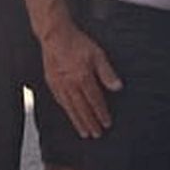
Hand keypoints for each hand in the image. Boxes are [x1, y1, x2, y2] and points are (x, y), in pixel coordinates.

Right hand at [40, 22, 122, 138]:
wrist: (55, 35)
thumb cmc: (78, 43)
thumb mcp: (98, 54)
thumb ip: (107, 73)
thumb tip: (117, 87)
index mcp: (83, 77)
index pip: (95, 100)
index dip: (101, 113)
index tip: (107, 124)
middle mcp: (71, 84)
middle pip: (82, 108)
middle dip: (90, 123)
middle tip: (96, 134)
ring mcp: (60, 84)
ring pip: (71, 108)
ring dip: (78, 122)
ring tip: (84, 133)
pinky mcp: (51, 82)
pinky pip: (60, 101)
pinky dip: (67, 111)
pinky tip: (71, 116)